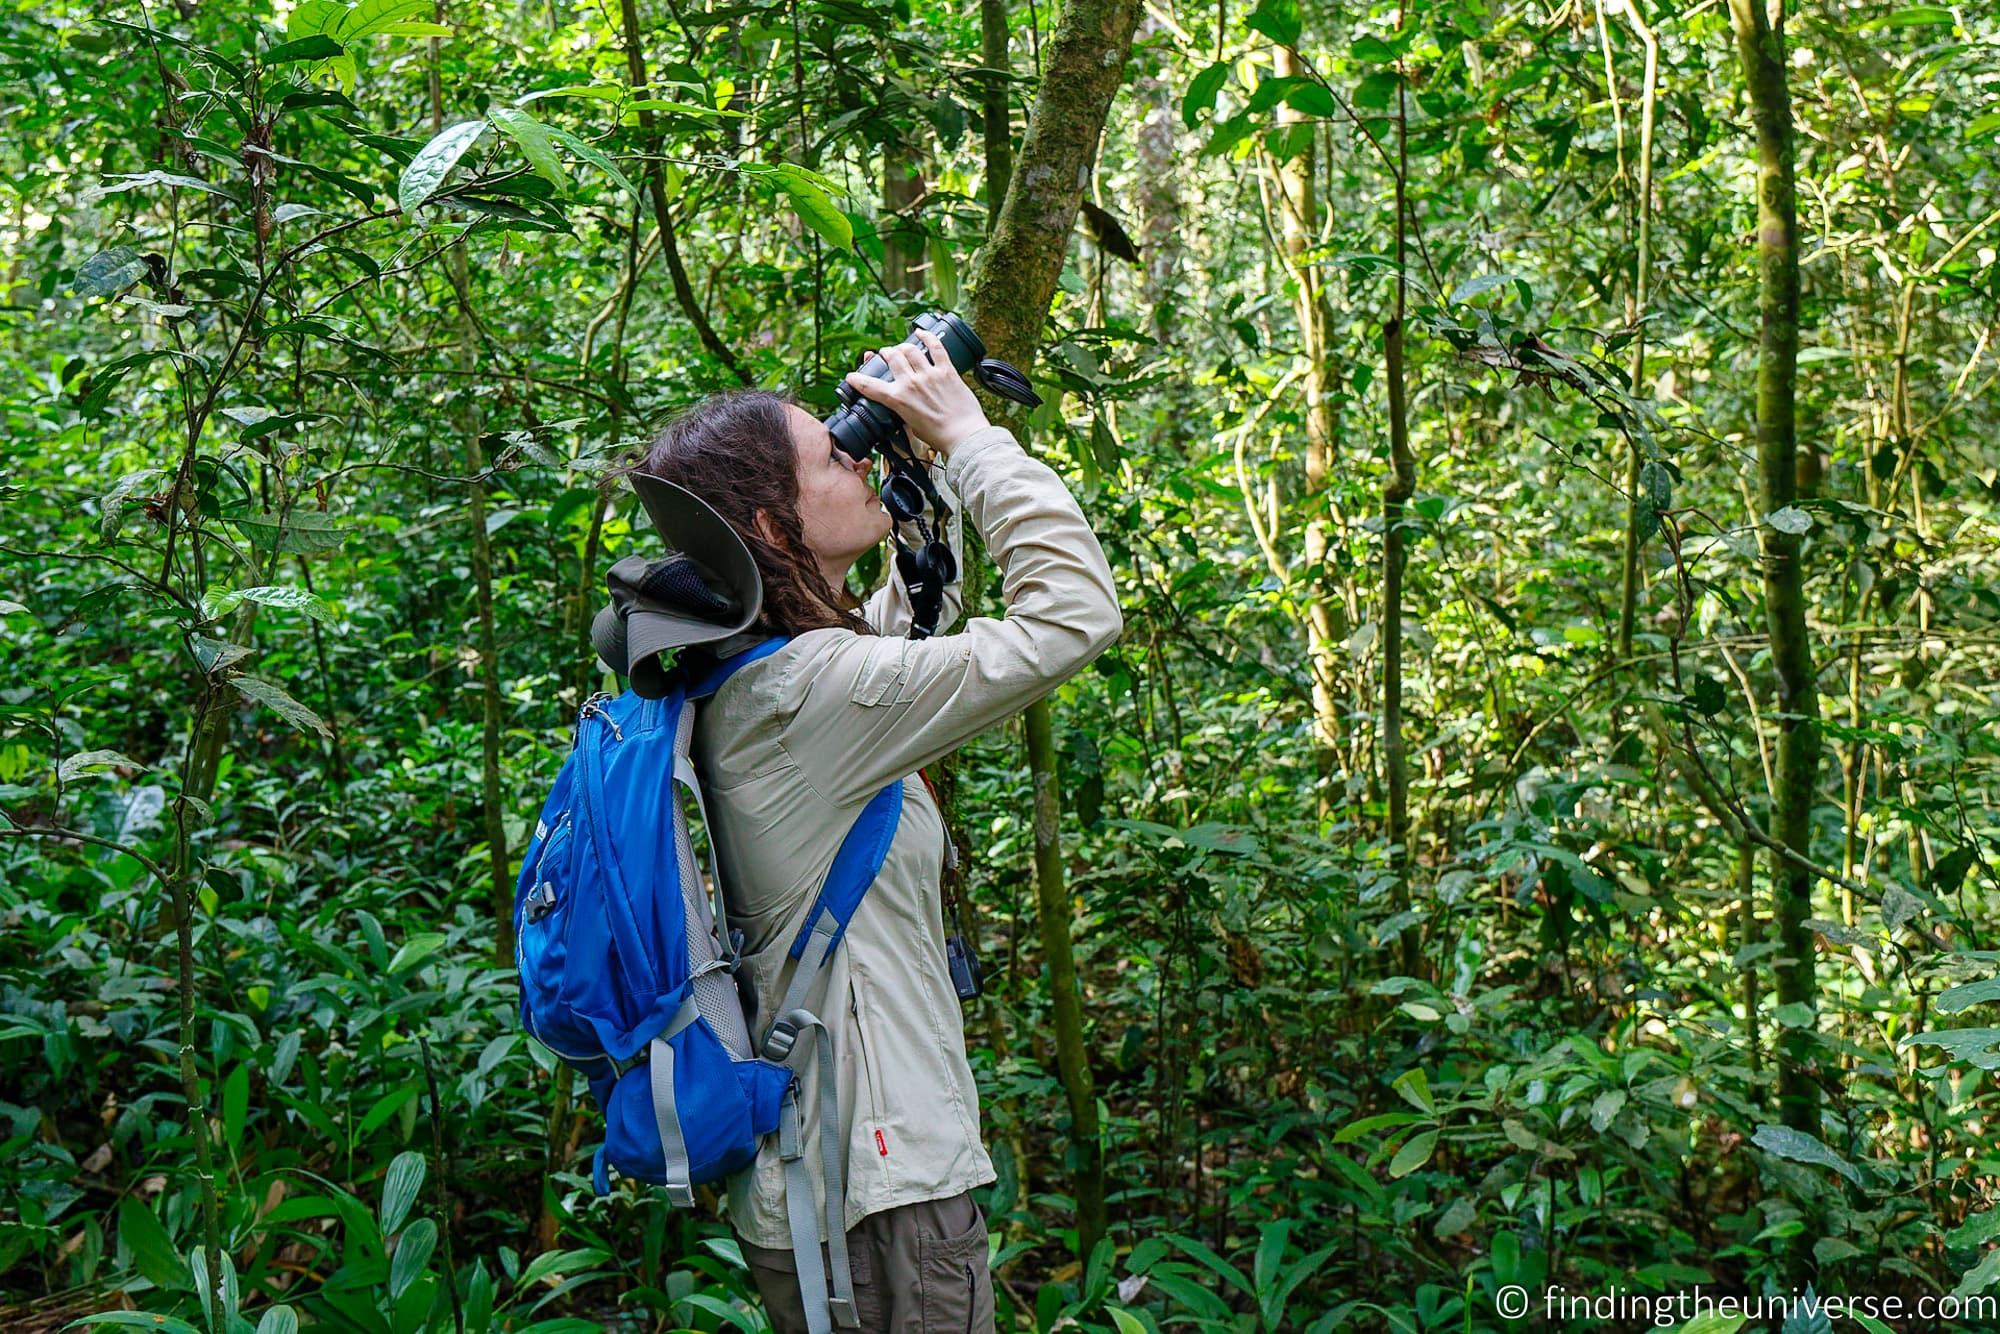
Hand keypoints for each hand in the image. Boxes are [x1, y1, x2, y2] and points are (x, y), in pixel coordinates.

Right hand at [843, 329, 988, 456]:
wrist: (963, 436)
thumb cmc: (939, 436)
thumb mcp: (910, 425)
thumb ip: (903, 411)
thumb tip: (900, 405)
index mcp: (898, 400)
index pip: (869, 385)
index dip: (856, 379)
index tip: (852, 376)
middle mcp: (911, 383)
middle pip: (891, 357)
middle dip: (886, 353)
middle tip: (886, 355)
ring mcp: (929, 375)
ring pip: (910, 349)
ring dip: (903, 346)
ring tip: (902, 348)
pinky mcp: (947, 371)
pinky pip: (936, 347)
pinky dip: (927, 336)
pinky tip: (921, 332)